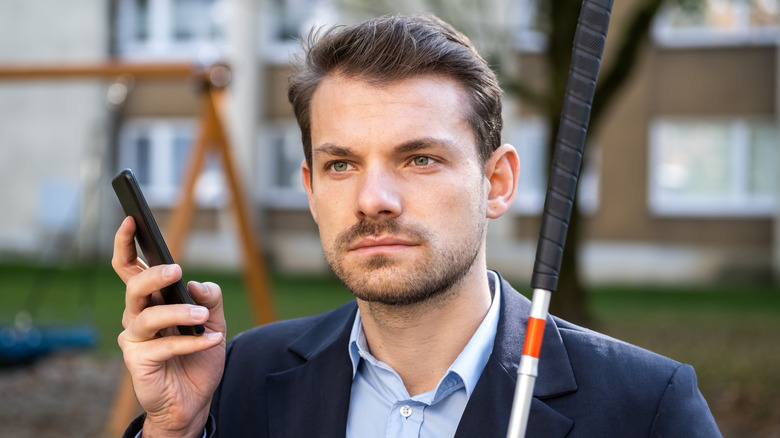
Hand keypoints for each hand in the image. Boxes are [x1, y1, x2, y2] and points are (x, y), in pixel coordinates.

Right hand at [112, 216, 225, 437]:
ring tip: (202, 317)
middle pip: (133, 286)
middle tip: (176, 270)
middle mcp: (138, 316)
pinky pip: (163, 346)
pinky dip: (191, 342)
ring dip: (178, 312)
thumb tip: (197, 285)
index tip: (133, 219)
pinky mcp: (138, 360)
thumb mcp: (214, 323)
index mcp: (152, 300)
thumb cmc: (198, 357)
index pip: (131, 266)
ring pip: (147, 316)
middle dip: (153, 275)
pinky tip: (210, 340)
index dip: (127, 243)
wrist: (193, 400)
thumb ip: (209, 300)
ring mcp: (135, 338)